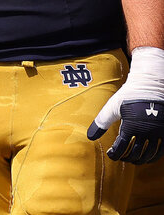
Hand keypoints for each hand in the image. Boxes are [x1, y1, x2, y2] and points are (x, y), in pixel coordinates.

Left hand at [88, 47, 163, 163]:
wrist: (150, 86)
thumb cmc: (128, 96)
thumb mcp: (112, 107)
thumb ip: (101, 122)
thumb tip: (90, 137)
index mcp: (131, 127)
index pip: (121, 148)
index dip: (115, 154)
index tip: (111, 155)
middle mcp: (147, 132)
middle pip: (136, 154)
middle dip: (127, 158)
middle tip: (122, 158)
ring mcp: (159, 132)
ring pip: (150, 155)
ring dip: (140, 160)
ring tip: (133, 159)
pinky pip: (162, 151)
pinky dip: (154, 156)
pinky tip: (147, 156)